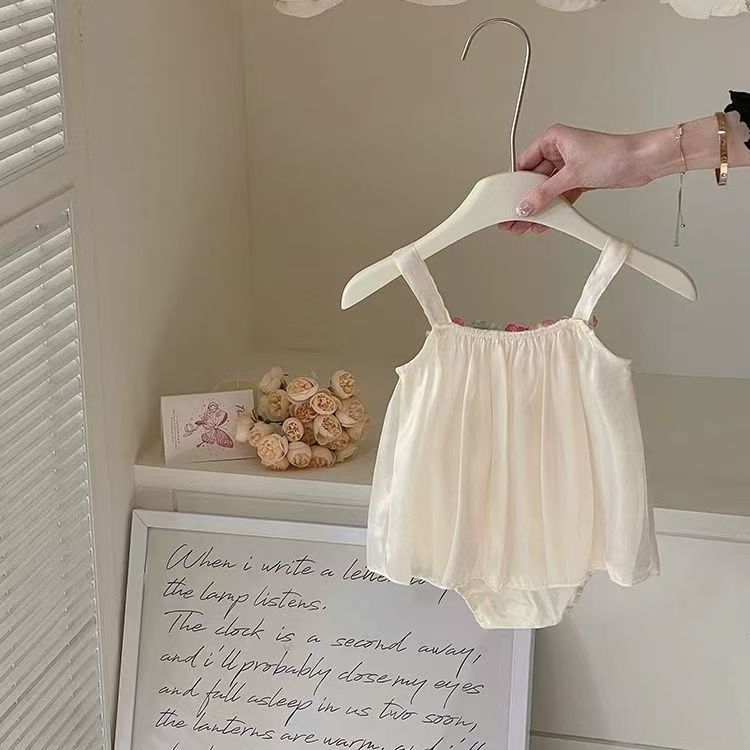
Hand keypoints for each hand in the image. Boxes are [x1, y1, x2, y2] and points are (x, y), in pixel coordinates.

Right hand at [500, 124, 653, 233]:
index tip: (506, 200)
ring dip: (539, 207)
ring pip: (546, 190)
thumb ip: (545, 193)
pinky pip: (559, 196)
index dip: (514, 184)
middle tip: (514, 217)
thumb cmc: (614, 153)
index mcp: (553, 138)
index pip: (524, 163)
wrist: (642, 162)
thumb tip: (527, 205)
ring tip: (527, 223)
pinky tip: (546, 221)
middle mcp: (559, 151)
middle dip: (525, 200)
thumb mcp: (572, 175)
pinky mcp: (578, 179)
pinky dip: (554, 208)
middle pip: (533, 180)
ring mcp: (568, 166)